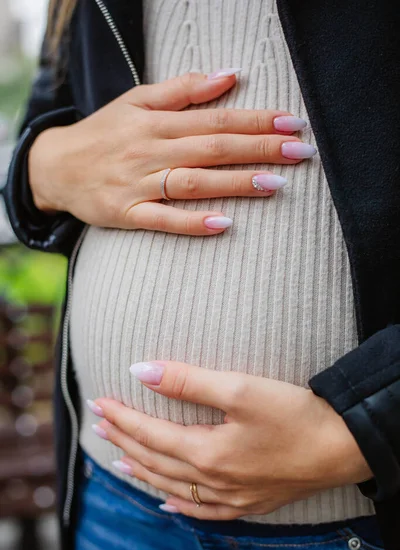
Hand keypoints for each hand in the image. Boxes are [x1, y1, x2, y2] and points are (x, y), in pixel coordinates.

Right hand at [29, 70, 312, 235]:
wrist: (56, 167)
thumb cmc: (104, 133)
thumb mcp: (136, 101)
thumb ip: (182, 90)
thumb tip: (229, 76)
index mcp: (157, 123)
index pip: (215, 119)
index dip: (255, 120)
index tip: (291, 123)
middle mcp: (151, 151)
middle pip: (212, 148)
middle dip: (258, 148)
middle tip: (300, 152)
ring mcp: (139, 184)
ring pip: (193, 182)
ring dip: (234, 183)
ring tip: (274, 183)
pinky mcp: (128, 214)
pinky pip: (163, 220)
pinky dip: (192, 222)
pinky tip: (224, 224)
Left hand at [89, 361, 371, 519]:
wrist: (343, 447)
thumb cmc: (294, 414)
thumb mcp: (239, 389)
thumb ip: (187, 381)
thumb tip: (140, 371)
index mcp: (206, 452)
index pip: (150, 433)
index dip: (121, 417)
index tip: (99, 402)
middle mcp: (213, 481)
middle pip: (155, 460)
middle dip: (123, 440)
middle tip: (99, 425)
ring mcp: (231, 497)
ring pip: (172, 487)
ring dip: (142, 471)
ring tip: (117, 462)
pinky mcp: (250, 503)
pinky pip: (203, 511)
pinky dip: (179, 505)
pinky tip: (167, 503)